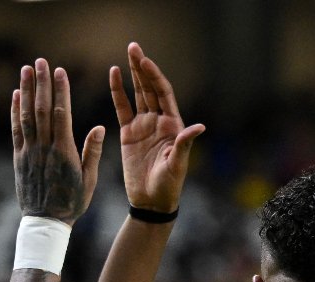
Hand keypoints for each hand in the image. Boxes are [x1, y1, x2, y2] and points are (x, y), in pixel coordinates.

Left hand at [11, 59, 104, 223]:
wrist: (45, 222)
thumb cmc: (72, 202)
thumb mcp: (89, 180)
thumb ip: (92, 152)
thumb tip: (98, 126)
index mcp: (64, 151)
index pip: (61, 113)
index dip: (60, 91)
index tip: (60, 71)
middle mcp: (44, 147)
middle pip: (42, 109)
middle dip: (42, 83)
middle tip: (41, 62)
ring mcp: (29, 151)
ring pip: (26, 115)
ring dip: (26, 90)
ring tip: (26, 70)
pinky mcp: (18, 157)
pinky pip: (16, 129)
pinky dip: (15, 110)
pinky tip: (16, 95)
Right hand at [111, 42, 205, 212]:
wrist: (151, 202)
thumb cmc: (168, 186)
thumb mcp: (178, 165)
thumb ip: (184, 144)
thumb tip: (200, 127)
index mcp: (173, 126)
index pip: (163, 94)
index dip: (155, 77)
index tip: (145, 61)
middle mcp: (159, 122)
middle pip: (150, 89)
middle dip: (142, 68)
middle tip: (134, 46)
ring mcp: (143, 126)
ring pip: (137, 94)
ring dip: (132, 74)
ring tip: (127, 54)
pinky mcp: (128, 134)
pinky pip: (122, 108)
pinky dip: (118, 91)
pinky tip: (114, 74)